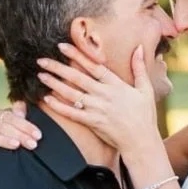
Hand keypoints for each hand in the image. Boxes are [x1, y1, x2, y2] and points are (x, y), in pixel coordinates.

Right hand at [0, 101, 39, 155]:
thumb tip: (22, 104)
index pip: (13, 117)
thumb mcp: (20, 126)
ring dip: (4, 140)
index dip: (26, 126)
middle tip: (32, 144)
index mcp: (1, 115)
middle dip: (20, 135)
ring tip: (16, 145)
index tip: (38, 135)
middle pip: (3, 126)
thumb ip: (21, 115)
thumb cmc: (13, 137)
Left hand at [38, 42, 159, 161]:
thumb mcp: (146, 89)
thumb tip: (138, 47)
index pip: (93, 66)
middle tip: (42, 60)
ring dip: (55, 84)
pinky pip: (72, 113)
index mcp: (116, 85)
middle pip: (78, 77)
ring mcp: (98, 109)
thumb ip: (140, 68)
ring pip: (72, 94)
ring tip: (41, 75)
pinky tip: (47, 99)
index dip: (77, 55)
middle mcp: (105, 95)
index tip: (62, 47)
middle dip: (58, 68)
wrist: (141, 141)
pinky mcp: (93, 123)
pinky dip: (59, 106)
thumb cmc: (145, 116)